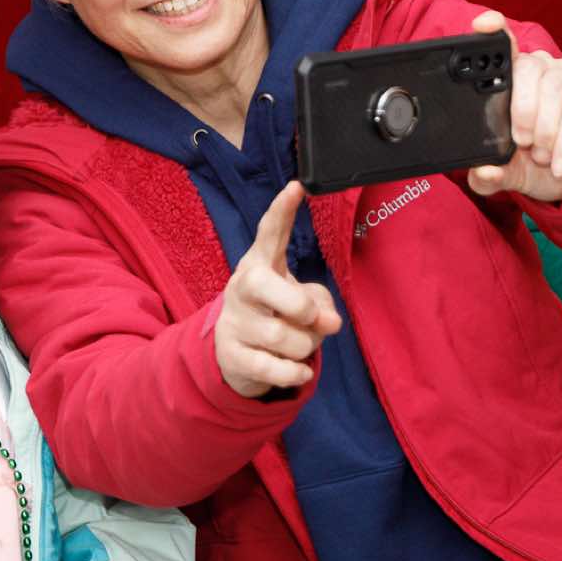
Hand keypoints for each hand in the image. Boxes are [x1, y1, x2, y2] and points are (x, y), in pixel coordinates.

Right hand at [214, 182, 341, 398]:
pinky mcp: (232, 355)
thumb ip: (320, 304)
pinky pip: (272, 368)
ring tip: (302, 347)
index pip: (269, 233)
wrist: (237, 354)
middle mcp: (242, 288)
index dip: (282, 211)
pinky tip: (300, 371)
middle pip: (265, 286)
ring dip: (305, 347)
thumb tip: (329, 323)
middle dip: (299, 306)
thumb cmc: (276, 314)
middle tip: (312, 319)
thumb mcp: (299, 301)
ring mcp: (233, 322)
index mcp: (260, 265)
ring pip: (282, 337)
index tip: (296, 187)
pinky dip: (295, 373)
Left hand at [465, 10, 561, 201]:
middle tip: (521, 142)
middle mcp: (541, 69)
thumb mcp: (515, 175)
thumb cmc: (546, 164)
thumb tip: (481, 173)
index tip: (483, 25)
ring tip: (541, 155)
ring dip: (544, 127)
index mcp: (514, 80)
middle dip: (520, 108)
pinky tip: (559, 163)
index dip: (494, 31)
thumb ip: (491, 178)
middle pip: (526, 67)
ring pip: (552, 86)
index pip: (503, 47)